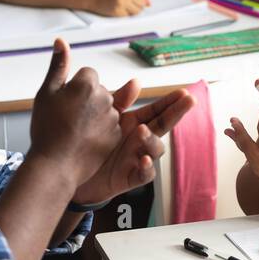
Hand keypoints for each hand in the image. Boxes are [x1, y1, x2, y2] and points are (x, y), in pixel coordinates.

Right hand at [29, 39, 120, 182]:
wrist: (55, 164)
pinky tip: (84, 139)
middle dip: (86, 100)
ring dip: (94, 115)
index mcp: (87, 84)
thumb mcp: (46, 93)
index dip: (73, 87)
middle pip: (98, 90)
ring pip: (105, 108)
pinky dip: (100, 130)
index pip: (87, 75)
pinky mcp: (117, 135)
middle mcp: (105, 98)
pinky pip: (110, 125)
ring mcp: (113, 118)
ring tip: (74, 130)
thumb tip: (60, 41)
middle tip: (67, 117)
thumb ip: (58, 65)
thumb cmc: (47, 128)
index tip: (64, 102)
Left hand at [72, 83, 197, 205]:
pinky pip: (145, 173)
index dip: (171, 102)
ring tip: (141, 130)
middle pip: (163, 125)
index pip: (157, 110)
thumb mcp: (103, 117)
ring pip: (155, 148)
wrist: (69, 171)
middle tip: (189, 100)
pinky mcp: (130, 177)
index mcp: (134, 123)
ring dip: (151, 139)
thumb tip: (136, 82)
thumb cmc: (87, 141)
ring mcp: (137, 158)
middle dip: (176, 113)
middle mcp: (140, 140)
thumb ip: (119, 100)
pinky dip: (146, 167)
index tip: (184, 92)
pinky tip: (143, 160)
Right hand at [92, 0, 149, 16]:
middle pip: (142, 2)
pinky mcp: (117, 11)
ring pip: (138, 11)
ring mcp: (120, 3)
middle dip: (140, 4)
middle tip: (132, 3)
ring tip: (127, 7)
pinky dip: (127, 14)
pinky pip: (129, 15)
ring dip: (134, 10)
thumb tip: (149, 4)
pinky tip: (120, 9)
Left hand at [224, 116, 258, 188]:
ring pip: (246, 151)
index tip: (234, 120)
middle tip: (231, 122)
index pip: (247, 145)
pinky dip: (245, 144)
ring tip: (231, 130)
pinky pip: (250, 154)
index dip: (240, 132)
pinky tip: (244, 139)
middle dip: (237, 134)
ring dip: (240, 139)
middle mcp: (258, 167)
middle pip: (244, 148)